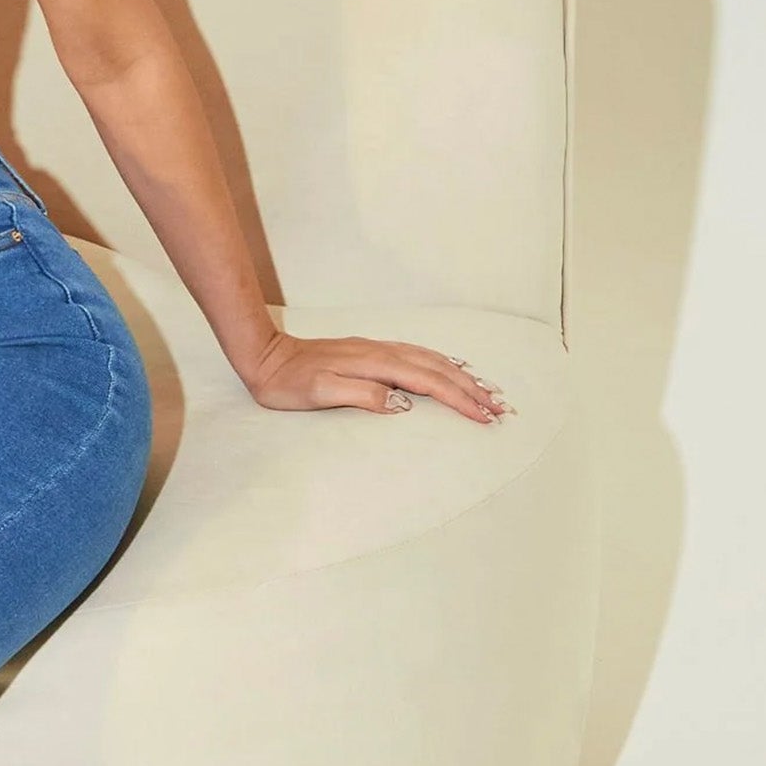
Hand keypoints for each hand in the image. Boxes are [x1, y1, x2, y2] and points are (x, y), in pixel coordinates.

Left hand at [240, 331, 510, 421]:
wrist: (265, 357)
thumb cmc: (288, 382)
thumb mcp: (319, 393)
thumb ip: (361, 395)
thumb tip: (401, 403)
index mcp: (375, 364)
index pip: (428, 383)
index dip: (459, 400)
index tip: (484, 416)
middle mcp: (382, 352)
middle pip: (438, 369)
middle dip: (472, 389)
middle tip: (500, 409)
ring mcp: (378, 349)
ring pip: (432, 359)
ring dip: (462, 375)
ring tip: (487, 391)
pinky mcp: (372, 351)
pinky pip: (418, 355)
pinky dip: (442, 364)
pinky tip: (450, 367)